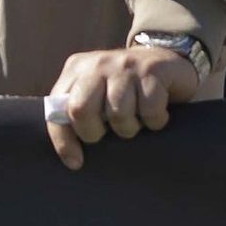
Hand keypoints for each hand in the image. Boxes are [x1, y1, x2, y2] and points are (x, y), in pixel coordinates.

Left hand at [43, 45, 198, 171]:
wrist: (168, 63)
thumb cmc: (126, 92)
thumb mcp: (97, 96)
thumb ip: (78, 113)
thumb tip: (70, 158)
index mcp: (75, 70)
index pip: (56, 109)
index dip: (64, 141)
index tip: (76, 162)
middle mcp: (97, 64)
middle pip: (80, 109)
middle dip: (94, 132)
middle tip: (109, 131)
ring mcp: (124, 65)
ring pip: (118, 113)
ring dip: (130, 127)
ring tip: (137, 119)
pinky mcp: (152, 69)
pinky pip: (149, 110)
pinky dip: (156, 120)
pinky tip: (157, 111)